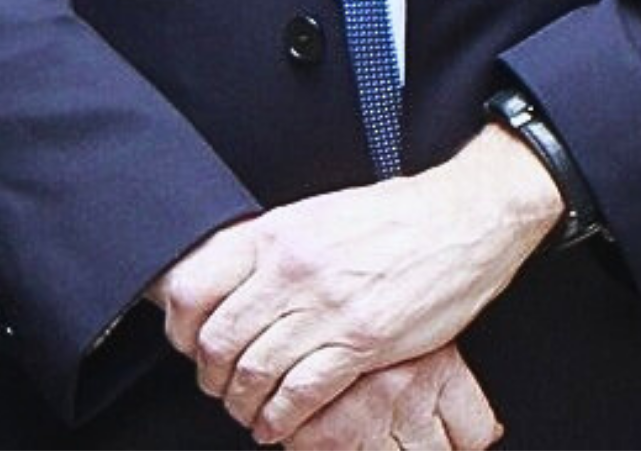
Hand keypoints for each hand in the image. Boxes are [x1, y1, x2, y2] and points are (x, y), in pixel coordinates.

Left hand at [152, 125, 560, 442]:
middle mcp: (291, 268)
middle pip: (218, 340)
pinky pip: (301, 393)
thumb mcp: (317, 214)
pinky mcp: (362, 340)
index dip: (180, 328)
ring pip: (254, 372)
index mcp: (276, 232)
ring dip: (243, 404)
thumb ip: (273, 246)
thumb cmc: (392, 216)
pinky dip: (281, 419)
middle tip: (219, 388)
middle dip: (211, 377)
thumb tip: (230, 279)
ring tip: (249, 412)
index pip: (194, 285)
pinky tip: (278, 425)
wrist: (460, 218)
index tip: (189, 346)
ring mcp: (326, 305)